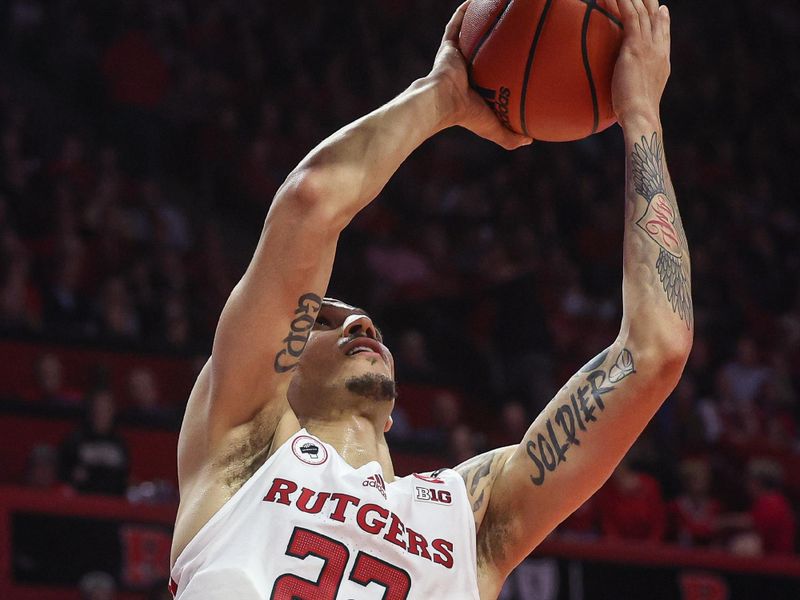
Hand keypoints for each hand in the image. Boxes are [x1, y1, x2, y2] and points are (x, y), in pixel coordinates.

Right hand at [428, 1, 531, 149]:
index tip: (517, 59)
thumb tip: (531, 141)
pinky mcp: (448, 47)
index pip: (491, 76)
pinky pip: (457, 24)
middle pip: (483, 52)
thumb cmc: (466, 116)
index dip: (502, 67)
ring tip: (495, 8)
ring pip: (470, 35)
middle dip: (494, 41)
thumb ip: (510, 136)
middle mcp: (466, 70)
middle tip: (511, 30)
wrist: (442, 103)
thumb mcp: (493, 128)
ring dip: (480, 22)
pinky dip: (465, 12)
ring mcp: (456, 57)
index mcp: (475, 88)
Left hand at [607, 0, 670, 126]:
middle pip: (656, 18)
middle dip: (650, 2)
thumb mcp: (640, 98)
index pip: (663, 34)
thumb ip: (637, 89)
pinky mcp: (635, 47)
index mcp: (662, 62)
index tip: (661, 8)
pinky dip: (623, 3)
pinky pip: (630, 17)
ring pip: (643, 12)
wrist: (641, 116)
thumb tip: (631, 97)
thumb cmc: (636, 116)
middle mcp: (658, 50)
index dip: (663, 20)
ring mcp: (649, 46)